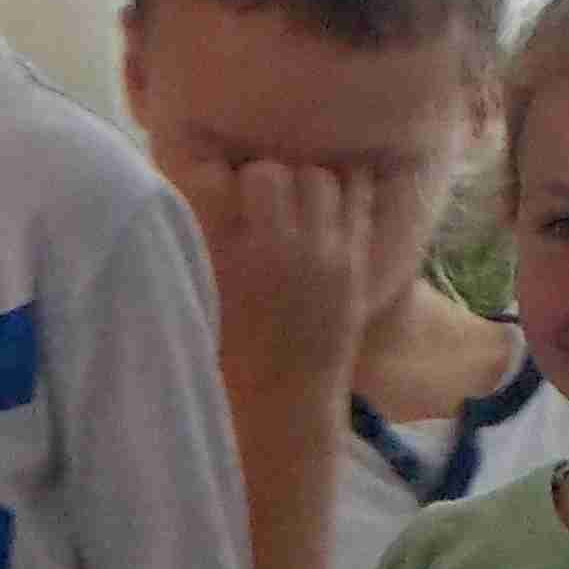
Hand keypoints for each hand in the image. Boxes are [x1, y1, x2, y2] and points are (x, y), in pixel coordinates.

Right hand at [181, 162, 372, 417]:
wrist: (284, 397)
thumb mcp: (209, 282)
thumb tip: (210, 172)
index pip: (262, 175)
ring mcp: (334, 257)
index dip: (249, 178)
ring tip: (301, 207)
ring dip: (316, 186)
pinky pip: (360, 210)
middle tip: (273, 202)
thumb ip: (211, 226)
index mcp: (254, 251)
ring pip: (334, 185)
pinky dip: (346, 198)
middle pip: (301, 173)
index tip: (242, 196)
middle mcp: (298, 247)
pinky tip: (331, 207)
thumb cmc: (233, 345)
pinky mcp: (357, 269)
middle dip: (285, 178)